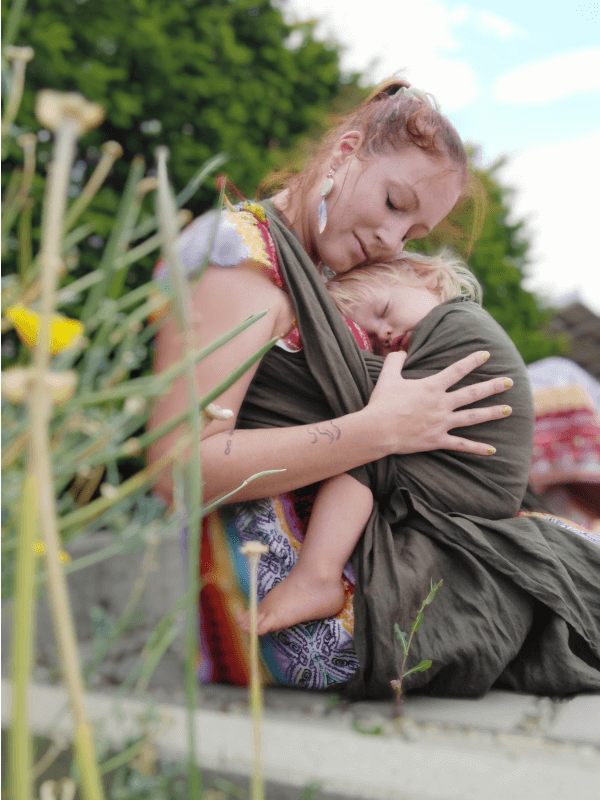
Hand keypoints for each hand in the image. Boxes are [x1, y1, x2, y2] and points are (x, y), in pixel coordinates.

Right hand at [367, 350, 511, 456]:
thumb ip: (394, 361)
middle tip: (509, 381)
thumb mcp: (387, 377)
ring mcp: (442, 423)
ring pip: (473, 417)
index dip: (472, 361)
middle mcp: (442, 403)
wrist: (378, 429)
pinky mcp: (438, 440)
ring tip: (509, 410)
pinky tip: (493, 450)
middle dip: (493, 386)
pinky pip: (462, 445)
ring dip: (492, 413)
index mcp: (432, 387)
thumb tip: (400, 352)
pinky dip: (477, 448)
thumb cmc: (382, 403)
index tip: (486, 354)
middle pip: (473, 393)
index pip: (457, 370)